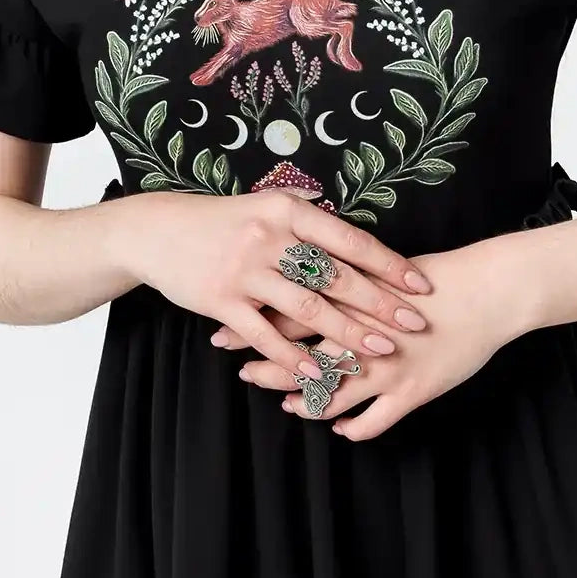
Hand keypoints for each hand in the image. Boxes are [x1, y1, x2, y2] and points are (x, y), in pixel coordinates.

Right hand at [113, 188, 431, 380]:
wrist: (157, 232)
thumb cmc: (220, 222)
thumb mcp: (265, 206)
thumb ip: (308, 222)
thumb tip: (356, 240)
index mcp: (287, 211)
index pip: (350, 241)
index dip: (388, 265)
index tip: (420, 286)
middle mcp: (270, 238)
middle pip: (336, 276)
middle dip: (380, 304)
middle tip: (413, 324)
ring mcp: (244, 271)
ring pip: (307, 308)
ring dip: (346, 333)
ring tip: (379, 351)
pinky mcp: (221, 301)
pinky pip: (264, 334)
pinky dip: (293, 356)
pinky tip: (318, 371)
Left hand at [230, 244, 513, 439]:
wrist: (490, 292)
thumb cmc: (440, 277)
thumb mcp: (385, 265)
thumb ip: (345, 268)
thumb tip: (308, 259)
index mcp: (353, 302)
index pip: (290, 314)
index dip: (255, 323)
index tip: (224, 328)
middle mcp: (363, 338)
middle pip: (303, 357)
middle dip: (269, 367)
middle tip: (243, 373)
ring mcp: (386, 369)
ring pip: (333, 395)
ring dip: (308, 403)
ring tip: (289, 406)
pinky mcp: (412, 392)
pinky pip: (375, 421)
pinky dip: (355, 428)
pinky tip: (342, 430)